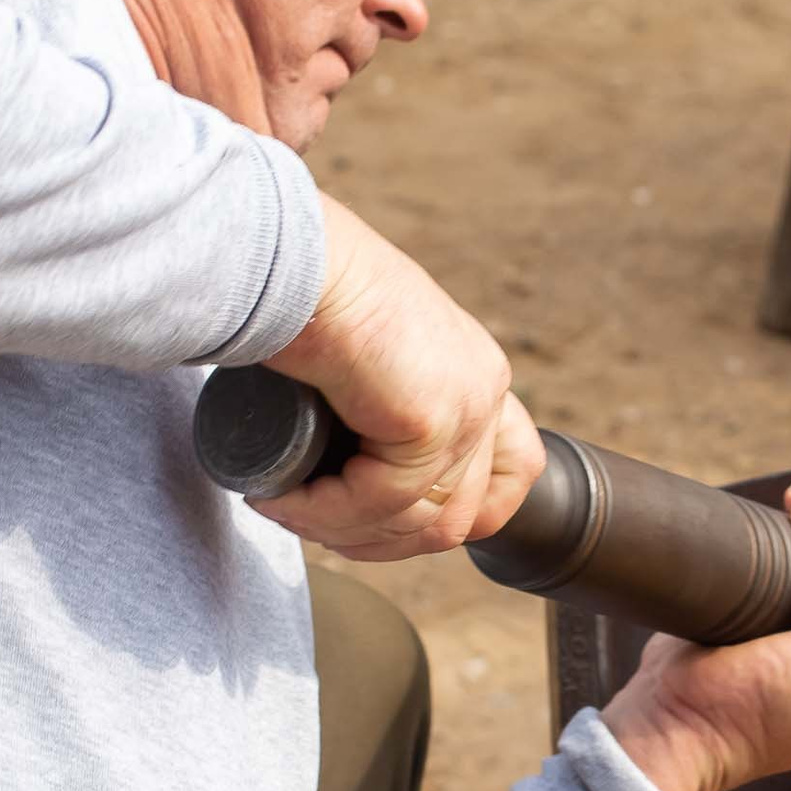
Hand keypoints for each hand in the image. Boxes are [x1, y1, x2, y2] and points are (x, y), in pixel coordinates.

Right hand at [249, 190, 543, 561]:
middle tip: (306, 517)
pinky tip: (279, 496)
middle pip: (459, 516)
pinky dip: (324, 514)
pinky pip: (381, 503)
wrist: (281, 252)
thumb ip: (375, 405)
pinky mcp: (432, 419)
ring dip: (342, 529)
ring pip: (418, 522)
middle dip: (378, 538)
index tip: (376, 521)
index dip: (452, 517)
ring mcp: (467, 405)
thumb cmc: (299, 294)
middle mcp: (483, 388)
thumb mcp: (359, 360)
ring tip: (282, 504)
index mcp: (474, 373)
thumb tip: (345, 472)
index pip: (511, 474)